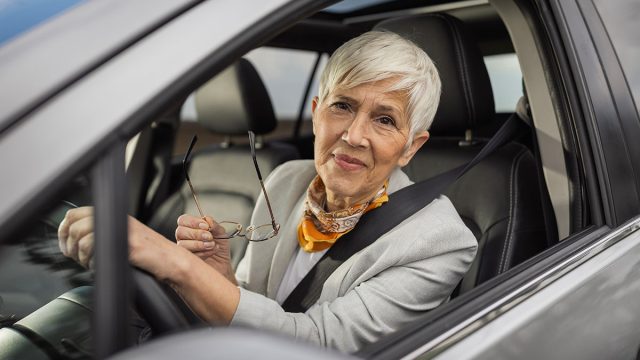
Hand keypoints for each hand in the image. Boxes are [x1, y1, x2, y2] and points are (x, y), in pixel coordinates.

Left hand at [58, 207, 177, 280]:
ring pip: (82, 240)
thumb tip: (73, 241)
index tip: (66, 246)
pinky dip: (94, 264)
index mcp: (115, 215)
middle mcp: (117, 220)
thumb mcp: (124, 237)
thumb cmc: (149, 254)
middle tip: (77, 258)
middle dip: (70, 246)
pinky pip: (98, 252)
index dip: (64, 230)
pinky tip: (101, 266)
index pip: (75, 214)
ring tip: (91, 264)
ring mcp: (123, 231)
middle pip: (74, 226)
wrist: (171, 261)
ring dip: (81, 258)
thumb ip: (103, 234)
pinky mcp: (127, 245)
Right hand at [175, 214, 234, 282]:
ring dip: (199, 244)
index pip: (183, 220)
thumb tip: (208, 219)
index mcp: (191, 227)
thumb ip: (214, 225)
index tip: (205, 225)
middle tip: (209, 237)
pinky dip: (202, 253)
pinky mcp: (186, 260)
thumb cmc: (219, 247)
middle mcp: (185, 237)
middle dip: (196, 234)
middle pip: (180, 231)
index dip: (193, 221)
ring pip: (183, 244)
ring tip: (211, 245)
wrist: (223, 263)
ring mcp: (184, 249)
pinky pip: (189, 255)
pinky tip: (211, 251)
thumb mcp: (221, 233)